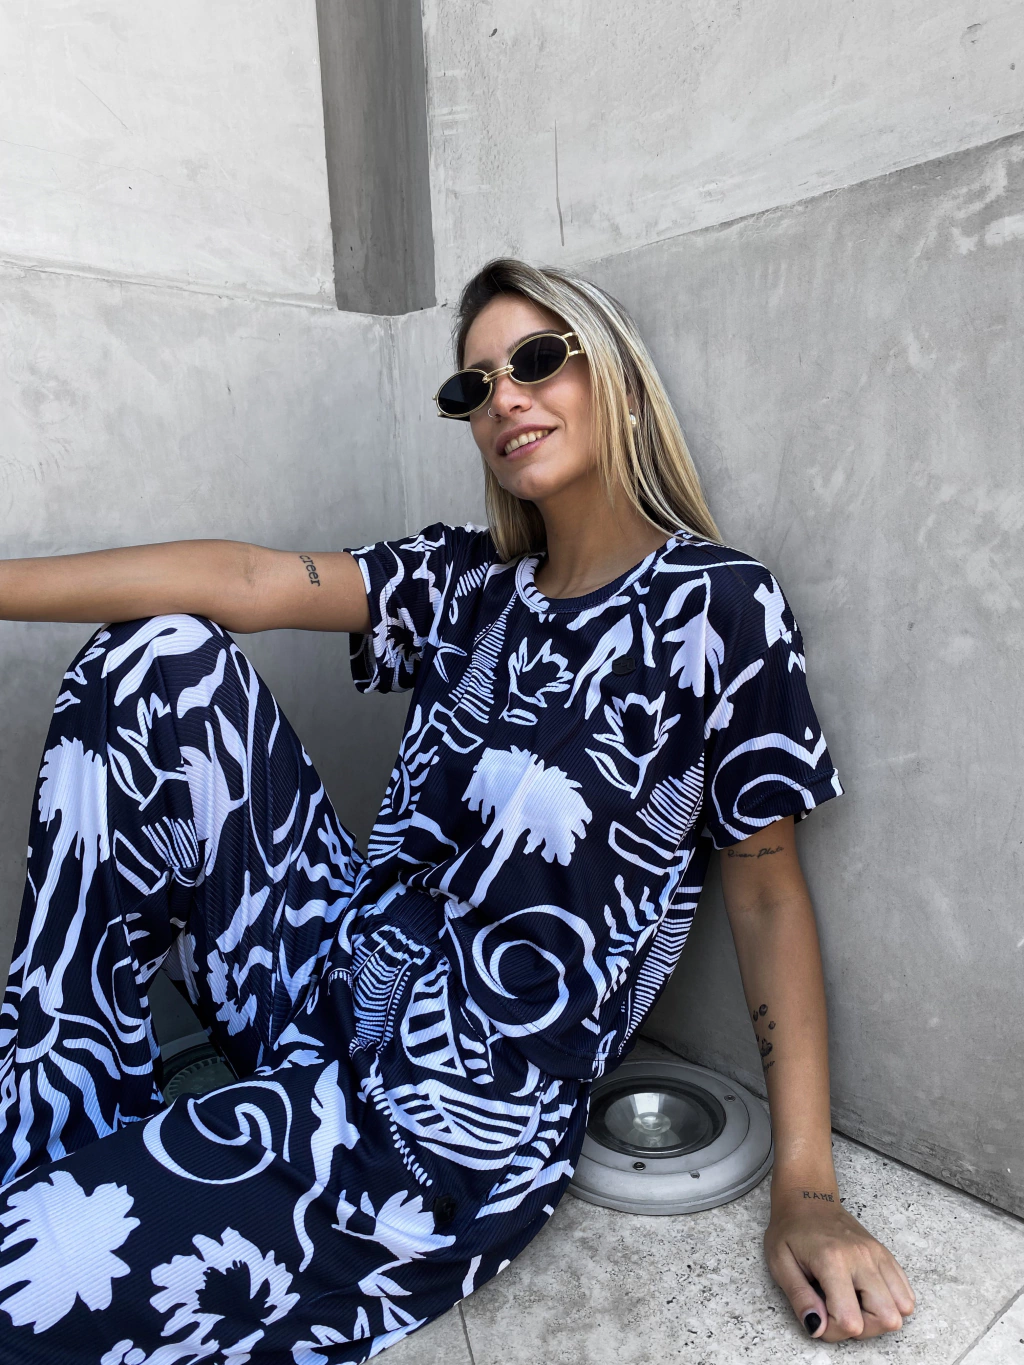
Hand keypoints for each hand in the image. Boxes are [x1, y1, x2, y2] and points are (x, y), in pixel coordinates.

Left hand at [764, 1188, 915, 1341]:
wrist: (807, 1199)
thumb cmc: (790, 1230)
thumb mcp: (779, 1263)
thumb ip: (799, 1298)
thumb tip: (816, 1328)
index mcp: (832, 1260)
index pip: (850, 1321)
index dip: (832, 1331)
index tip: (817, 1315)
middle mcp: (862, 1257)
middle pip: (887, 1319)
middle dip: (862, 1329)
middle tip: (838, 1311)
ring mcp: (878, 1255)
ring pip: (903, 1308)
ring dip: (879, 1317)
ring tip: (853, 1303)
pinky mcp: (886, 1255)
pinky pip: (907, 1292)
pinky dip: (892, 1303)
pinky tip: (866, 1294)